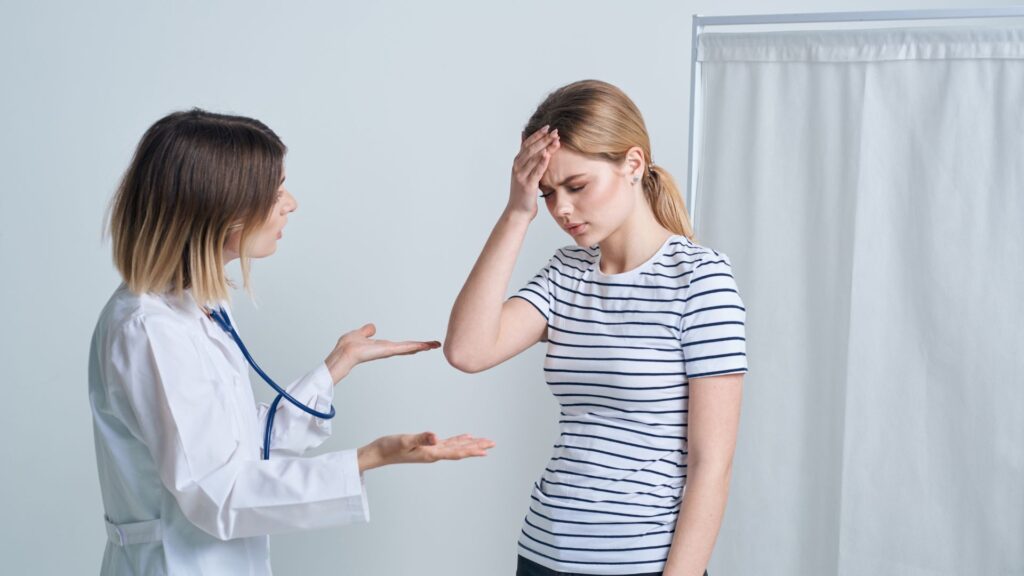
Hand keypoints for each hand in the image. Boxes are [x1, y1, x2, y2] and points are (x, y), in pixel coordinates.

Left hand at [325, 323, 440, 382]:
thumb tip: (372, 327)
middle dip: (422, 346)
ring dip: (422, 346)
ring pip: (409, 348)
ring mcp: (388, 351)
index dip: (411, 345)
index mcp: (382, 346)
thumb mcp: (359, 334)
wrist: (344, 353)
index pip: (400, 346)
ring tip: (435, 345)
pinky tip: (424, 346)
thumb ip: (366, 331)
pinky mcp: (388, 350)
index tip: (422, 345)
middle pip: (408, 348)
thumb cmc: (347, 346)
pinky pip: (404, 347)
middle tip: (435, 345)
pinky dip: (415, 346)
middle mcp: (387, 350)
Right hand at [357, 432, 495, 471]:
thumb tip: (436, 437)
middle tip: (492, 444)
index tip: (486, 450)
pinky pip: (447, 443)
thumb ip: (420, 438)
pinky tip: (464, 437)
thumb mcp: (404, 441)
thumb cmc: (388, 447)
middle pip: (459, 450)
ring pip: (455, 447)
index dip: (471, 450)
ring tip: (483, 441)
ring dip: (469, 444)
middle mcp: (433, 454)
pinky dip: (457, 440)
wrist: (377, 454)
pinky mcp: (426, 447)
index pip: (455, 452)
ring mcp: (430, 451)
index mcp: (431, 453)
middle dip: (476, 447)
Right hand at [507, 125, 559, 219]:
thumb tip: (523, 136)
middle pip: (531, 148)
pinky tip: (548, 155)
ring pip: (534, 157)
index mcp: (517, 162)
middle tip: (555, 131)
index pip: (527, 143)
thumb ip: (524, 155)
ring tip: (556, 139)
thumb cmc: (523, 192)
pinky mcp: (527, 184)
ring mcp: (521, 175)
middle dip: (544, 138)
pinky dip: (542, 162)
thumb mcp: (522, 171)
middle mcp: (517, 166)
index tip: (548, 127)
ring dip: (546, 147)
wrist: (518, 211)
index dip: (537, 134)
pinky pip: (536, 171)